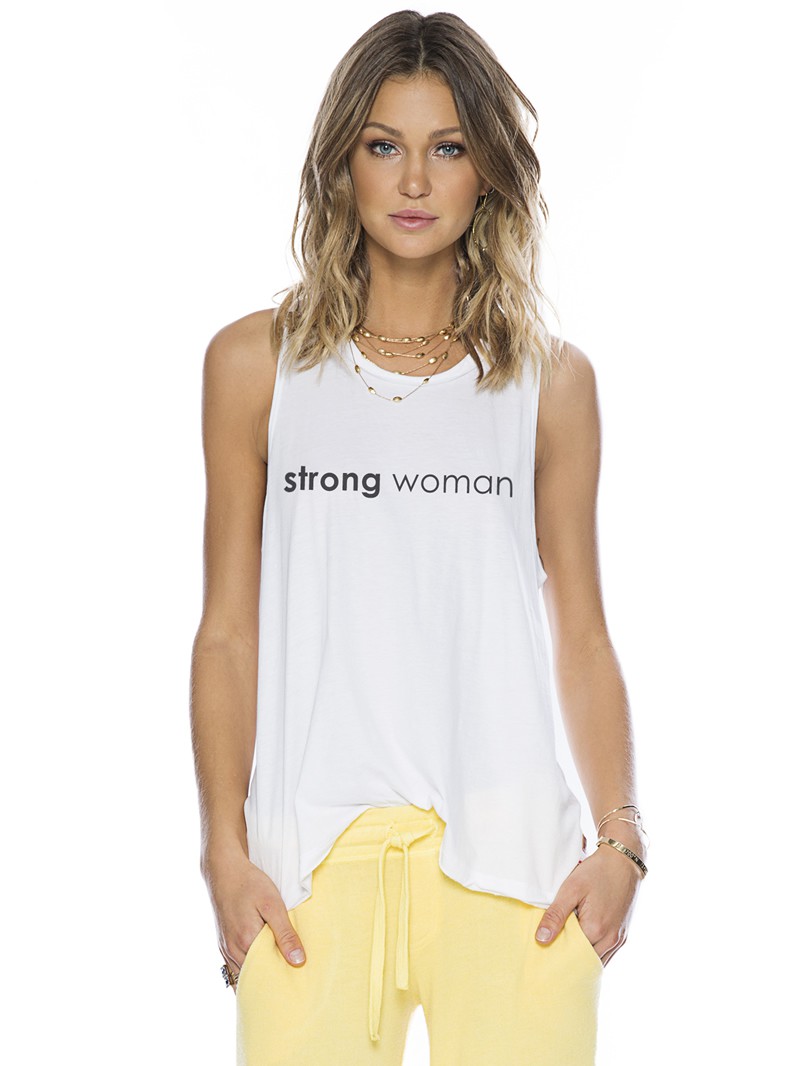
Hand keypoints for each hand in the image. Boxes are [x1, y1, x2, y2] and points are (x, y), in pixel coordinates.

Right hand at [202, 844, 306, 990]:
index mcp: (245, 943)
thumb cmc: (249, 884)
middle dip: (268, 984)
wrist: (223, 870)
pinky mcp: (222, 943)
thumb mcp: (273, 905)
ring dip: (257, 977)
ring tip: (277, 978)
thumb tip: (298, 961)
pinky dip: (247, 970)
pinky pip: (234, 966)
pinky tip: (260, 967)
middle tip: (288, 987)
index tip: (294, 988)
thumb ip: (285, 934)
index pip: (264, 977)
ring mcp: (225, 948)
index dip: (278, 983)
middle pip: (252, 979)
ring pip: (242, 974)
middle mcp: (232, 951)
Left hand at [534, 842, 642, 965]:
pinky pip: (606, 954)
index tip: (544, 951)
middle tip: (552, 952)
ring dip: (582, 957)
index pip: (571, 956)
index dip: (556, 953)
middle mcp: (611, 940)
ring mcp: (619, 939)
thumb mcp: (571, 889)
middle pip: (585, 961)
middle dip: (569, 959)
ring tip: (565, 947)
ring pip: (596, 960)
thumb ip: (556, 915)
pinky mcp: (623, 935)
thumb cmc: (597, 872)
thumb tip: (541, 940)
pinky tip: (581, 943)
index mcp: (596, 930)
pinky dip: (593, 952)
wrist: (624, 861)